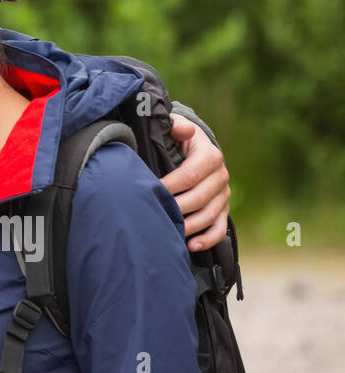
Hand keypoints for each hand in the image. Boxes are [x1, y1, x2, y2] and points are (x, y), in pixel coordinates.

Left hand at [159, 114, 230, 251]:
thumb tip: (183, 130)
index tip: (149, 191)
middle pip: (199, 198)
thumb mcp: (175, 127)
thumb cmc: (176, 139)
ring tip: (170, 232)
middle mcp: (220, 176)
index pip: (189, 175)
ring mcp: (223, 195)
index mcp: (210, 155)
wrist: (193, 148)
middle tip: (155, 214)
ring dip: (189, 226)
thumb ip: (176, 126)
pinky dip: (207, 239)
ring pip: (209, 216)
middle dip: (176, 208)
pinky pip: (219, 228)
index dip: (169, 186)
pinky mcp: (223, 209)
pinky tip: (191, 246)